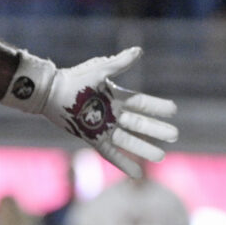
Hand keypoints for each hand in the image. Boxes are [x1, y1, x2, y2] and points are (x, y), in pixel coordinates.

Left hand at [9, 47, 177, 177]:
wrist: (50, 92)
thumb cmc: (74, 79)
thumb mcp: (99, 70)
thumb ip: (119, 63)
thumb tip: (139, 51)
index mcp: (115, 97)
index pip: (141, 103)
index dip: (156, 107)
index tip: (173, 110)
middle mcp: (112, 113)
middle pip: (139, 123)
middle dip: (156, 129)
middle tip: (174, 135)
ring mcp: (102, 127)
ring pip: (128, 140)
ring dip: (144, 148)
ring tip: (161, 156)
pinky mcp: (92, 138)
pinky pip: (110, 154)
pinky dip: (123, 163)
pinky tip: (137, 173)